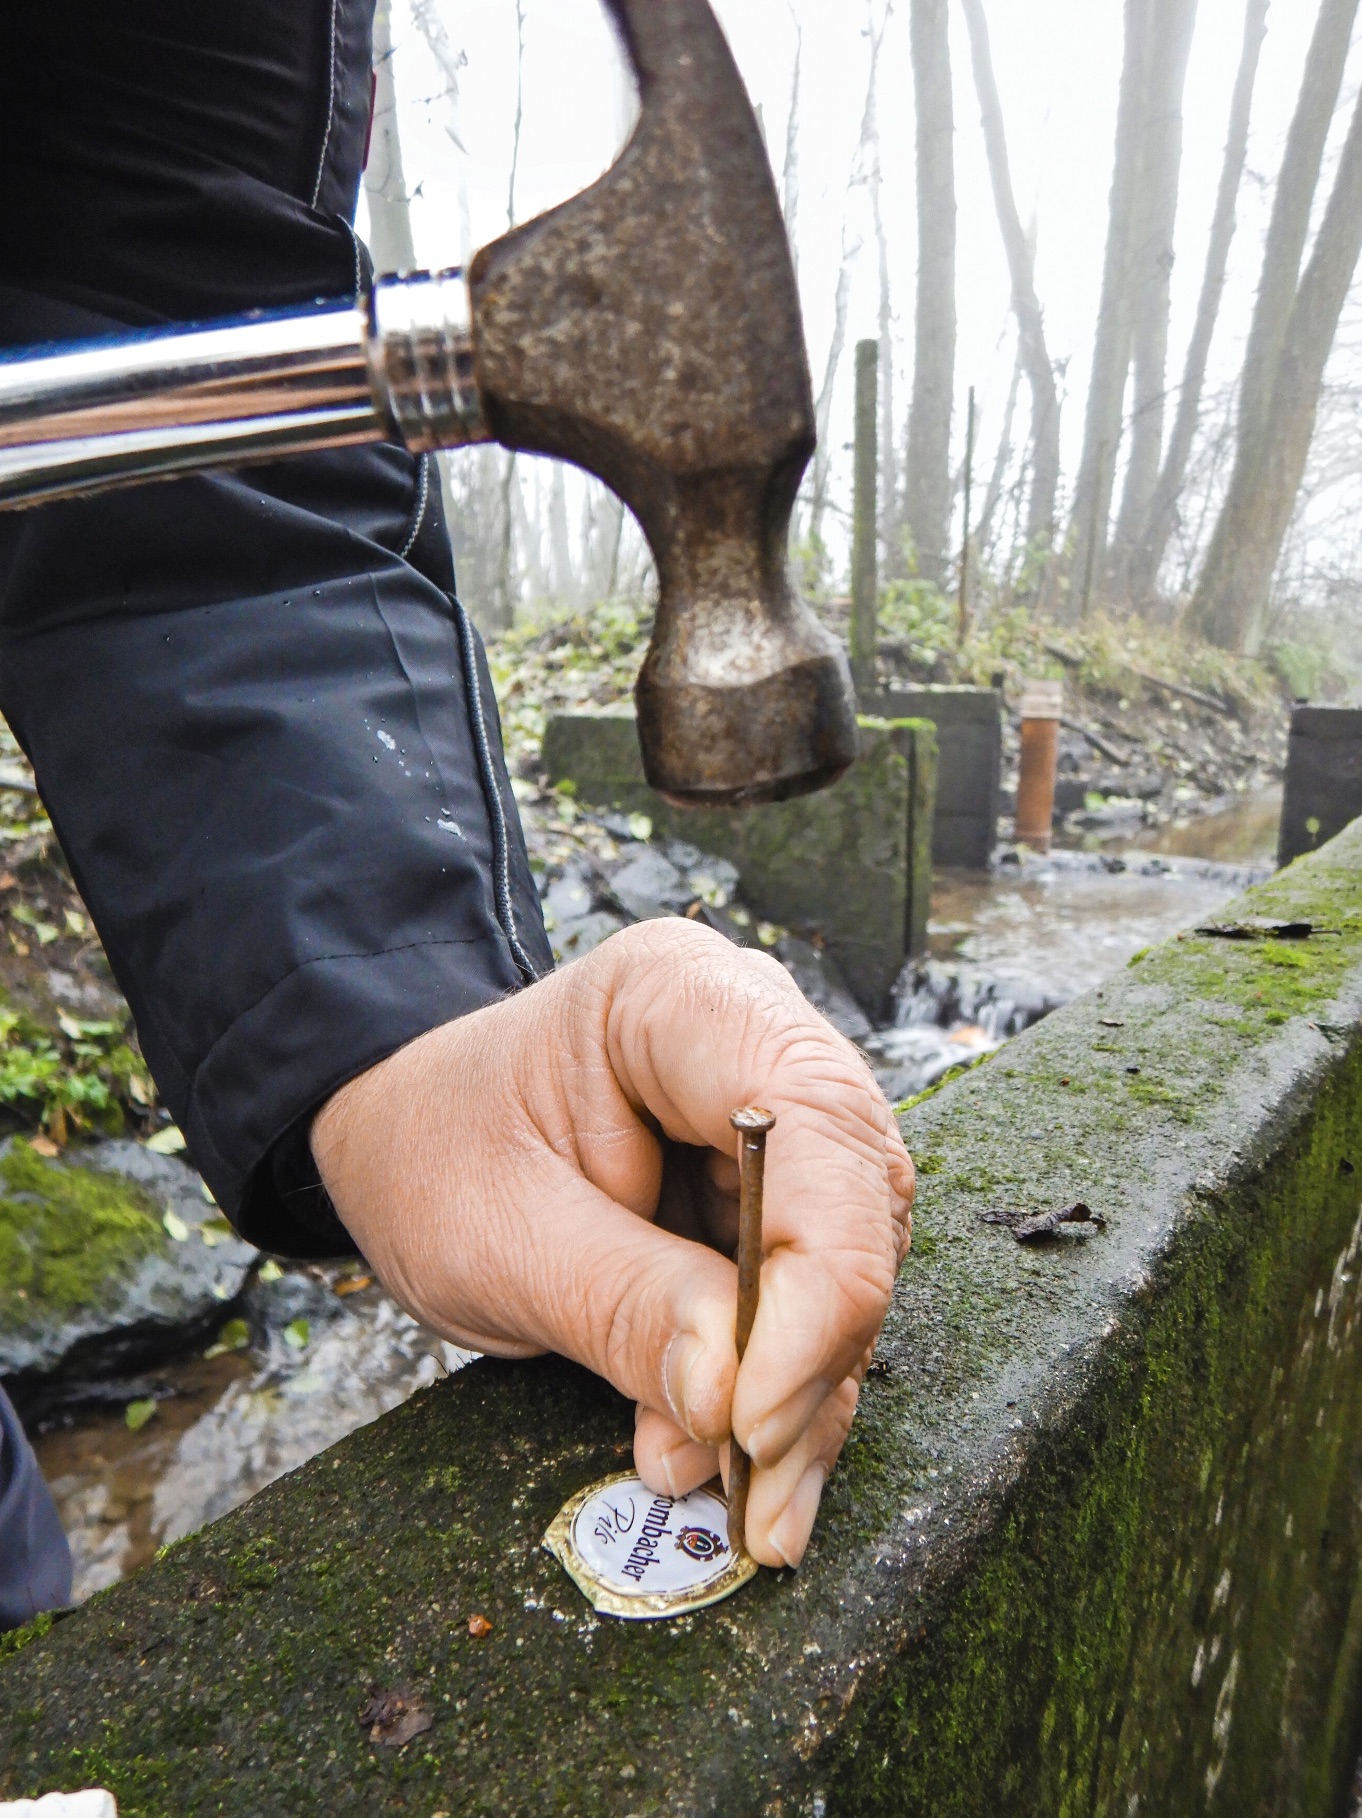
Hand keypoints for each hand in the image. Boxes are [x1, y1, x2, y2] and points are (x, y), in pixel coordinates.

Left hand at [310, 919, 913, 1567]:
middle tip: (756, 1482)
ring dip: (809, 1397)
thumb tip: (731, 1402)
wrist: (406, 1136)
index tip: (754, 1416)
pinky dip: (786, 1395)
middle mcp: (757, 1042)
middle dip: (814, 1355)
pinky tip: (752, 1479)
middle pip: (852, 1200)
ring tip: (755, 1510)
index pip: (813, 1122)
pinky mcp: (775, 1197)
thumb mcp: (496, 1236)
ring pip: (850, 1264)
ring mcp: (775, 1120)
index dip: (816, 1277)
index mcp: (683, 997)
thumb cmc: (432, 1150)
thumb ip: (619, 1305)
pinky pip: (811, 1300)